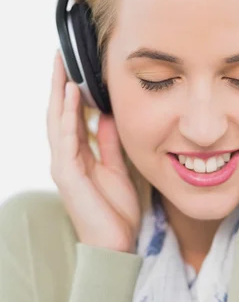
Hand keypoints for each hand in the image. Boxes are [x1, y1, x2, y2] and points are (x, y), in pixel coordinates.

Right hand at [46, 50, 141, 252]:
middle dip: (59, 85)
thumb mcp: (118, 168)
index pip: (71, 117)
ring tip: (62, 67)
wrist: (114, 245)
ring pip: (57, 122)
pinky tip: (70, 96)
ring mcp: (64, 165)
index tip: (75, 66)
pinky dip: (67, 116)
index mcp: (78, 156)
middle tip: (61, 56)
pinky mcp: (67, 174)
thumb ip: (111, 143)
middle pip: (59, 114)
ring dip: (59, 94)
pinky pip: (66, 139)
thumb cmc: (115, 211)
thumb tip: (110, 116)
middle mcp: (67, 157)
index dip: (71, 91)